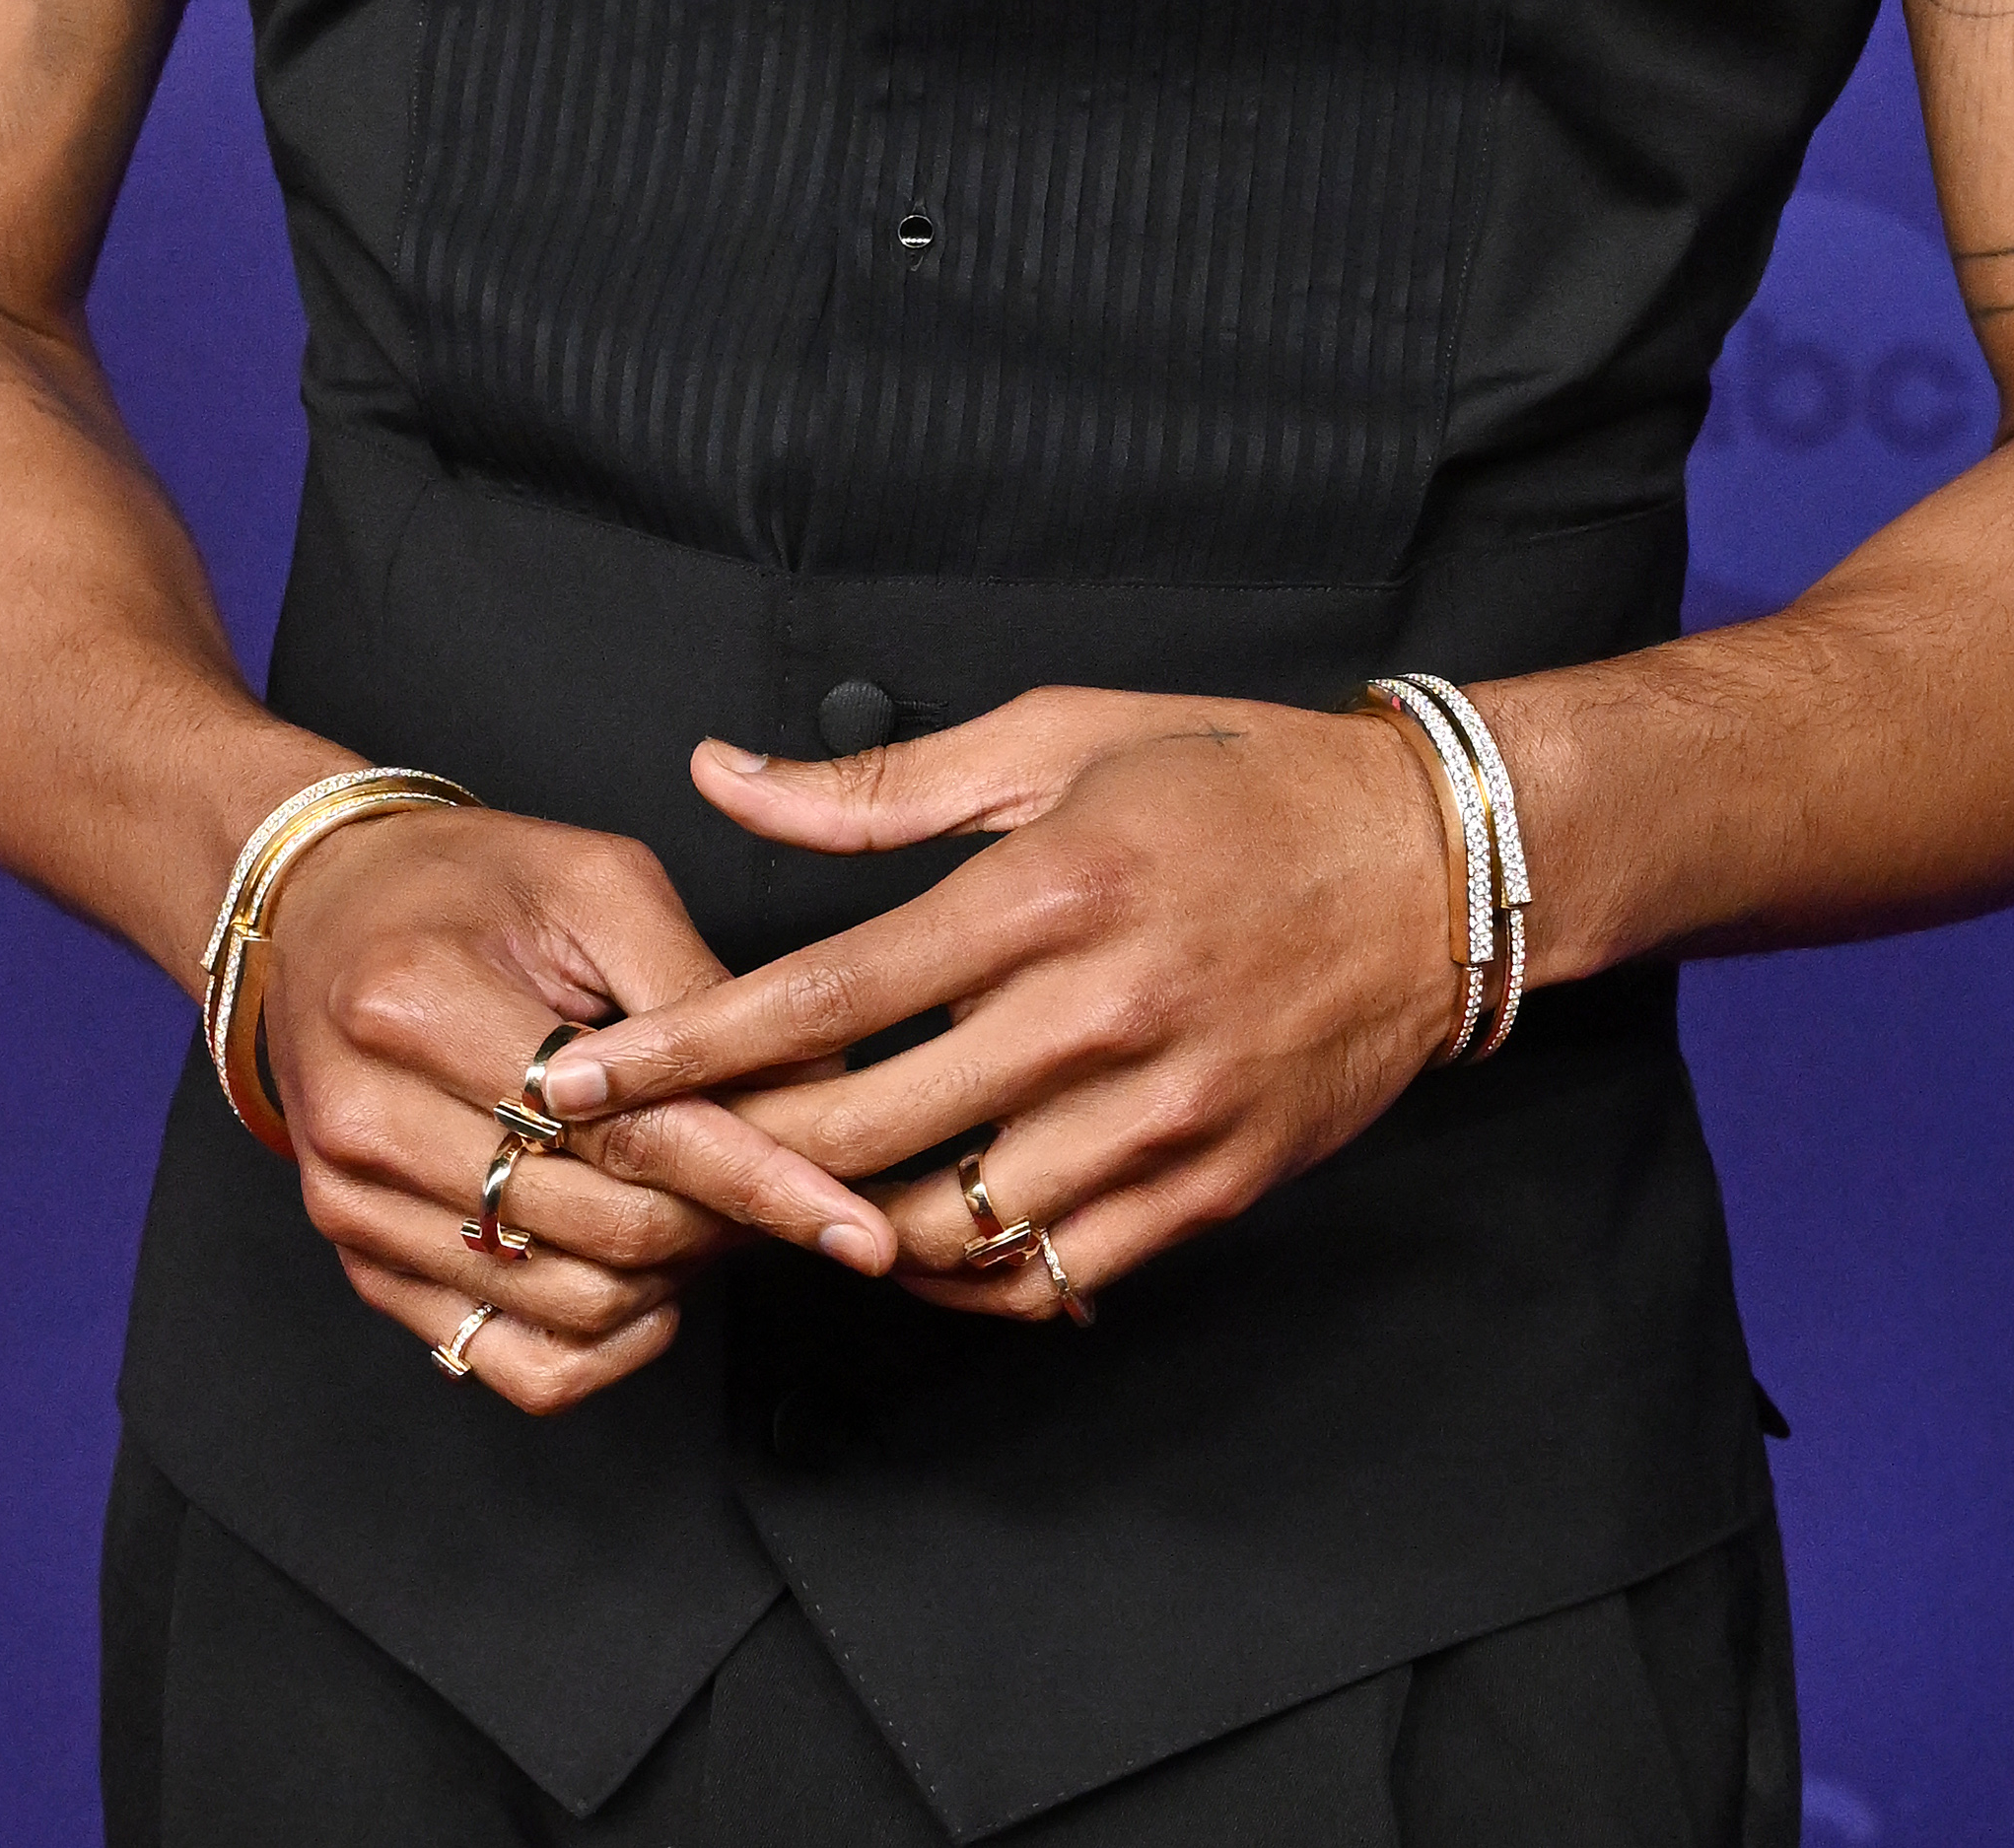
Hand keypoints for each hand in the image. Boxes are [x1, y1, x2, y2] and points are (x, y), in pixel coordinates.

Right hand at [252, 801, 898, 1411]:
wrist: (323, 907)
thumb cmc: (466, 881)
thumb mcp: (593, 880)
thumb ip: (696, 986)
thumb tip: (816, 1085)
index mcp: (421, 1004)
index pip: (628, 1130)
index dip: (759, 1180)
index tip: (856, 1223)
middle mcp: (372, 1121)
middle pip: (605, 1229)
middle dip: (727, 1223)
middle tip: (795, 1187)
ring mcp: (356, 1208)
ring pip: (570, 1306)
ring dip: (675, 1279)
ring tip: (716, 1209)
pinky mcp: (362, 1263)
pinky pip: (506, 1364)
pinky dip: (602, 1347)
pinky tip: (647, 1288)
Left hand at [542, 690, 1457, 1323]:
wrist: (1430, 864)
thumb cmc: (1237, 778)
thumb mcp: (1059, 736)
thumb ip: (882, 782)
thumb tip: (724, 776)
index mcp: (1044, 887)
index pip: (822, 994)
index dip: (686, 1048)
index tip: (583, 1081)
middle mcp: (1094, 1011)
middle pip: (861, 1131)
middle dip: (726, 1159)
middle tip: (634, 1168)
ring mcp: (1155, 1112)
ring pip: (946, 1227)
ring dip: (837, 1230)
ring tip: (767, 1207)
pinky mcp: (1209, 1185)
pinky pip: (1049, 1272)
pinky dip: (960, 1278)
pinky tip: (909, 1243)